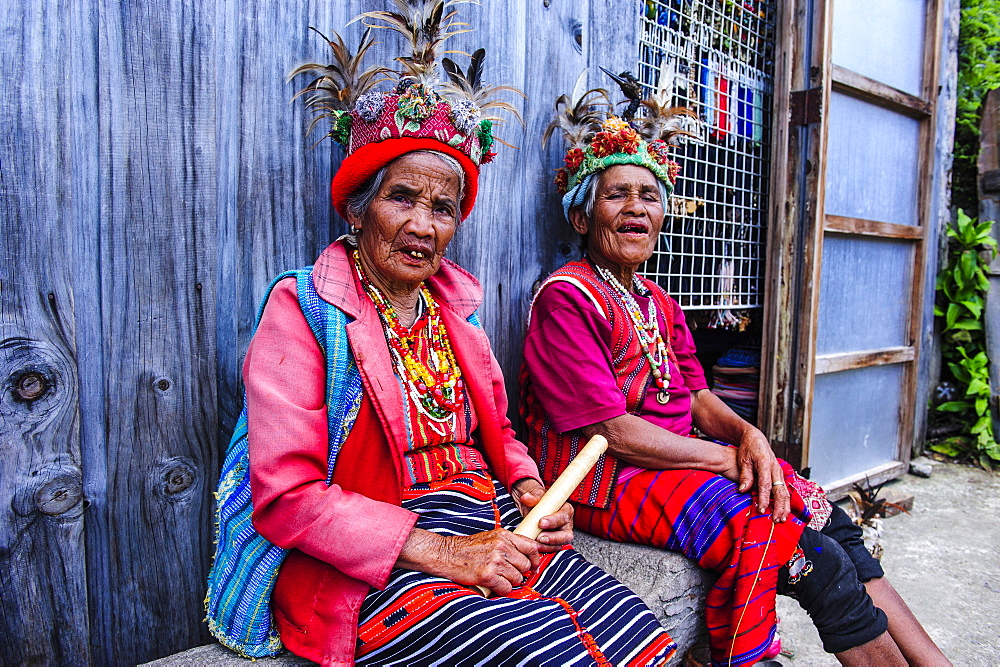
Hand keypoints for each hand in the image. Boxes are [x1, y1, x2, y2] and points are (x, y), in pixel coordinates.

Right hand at [396, 527, 540, 595]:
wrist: (445, 554)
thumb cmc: (466, 548)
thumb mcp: (490, 538)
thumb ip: (507, 544)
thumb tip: (526, 557)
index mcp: (504, 536)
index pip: (531, 547)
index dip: (535, 559)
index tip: (533, 566)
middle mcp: (502, 547)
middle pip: (526, 565)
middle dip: (520, 573)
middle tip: (508, 575)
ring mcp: (495, 561)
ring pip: (517, 578)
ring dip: (509, 582)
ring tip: (498, 579)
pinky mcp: (488, 575)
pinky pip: (506, 588)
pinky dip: (501, 590)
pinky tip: (493, 585)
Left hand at [511, 478, 573, 551]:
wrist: (532, 507)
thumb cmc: (538, 500)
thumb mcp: (536, 494)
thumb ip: (533, 495)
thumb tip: (527, 498)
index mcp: (565, 509)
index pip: (564, 516)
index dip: (554, 521)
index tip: (541, 522)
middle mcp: (566, 524)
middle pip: (566, 535)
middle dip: (553, 538)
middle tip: (540, 537)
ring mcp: (560, 534)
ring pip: (559, 544)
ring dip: (547, 546)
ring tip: (535, 543)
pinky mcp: (553, 542)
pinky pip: (551, 549)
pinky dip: (543, 549)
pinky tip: (534, 547)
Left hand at [734, 428, 789, 522]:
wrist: (756, 438)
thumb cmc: (748, 449)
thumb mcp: (743, 460)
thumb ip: (745, 475)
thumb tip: (743, 490)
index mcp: (765, 464)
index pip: (765, 485)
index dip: (763, 498)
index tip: (761, 509)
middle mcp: (775, 469)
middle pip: (780, 491)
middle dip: (779, 507)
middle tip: (775, 520)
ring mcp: (779, 472)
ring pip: (785, 492)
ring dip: (784, 506)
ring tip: (782, 519)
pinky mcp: (779, 475)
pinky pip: (784, 490)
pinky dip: (785, 502)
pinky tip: (783, 511)